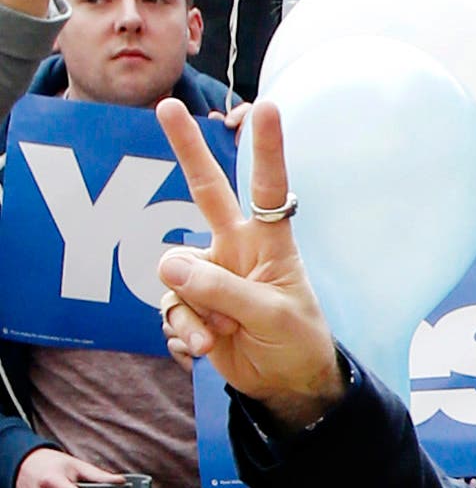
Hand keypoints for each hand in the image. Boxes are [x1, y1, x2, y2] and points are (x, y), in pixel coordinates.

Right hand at [151, 100, 346, 430]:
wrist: (286, 383)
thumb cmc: (296, 340)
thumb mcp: (273, 317)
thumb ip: (225, 292)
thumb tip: (170, 267)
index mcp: (270, 243)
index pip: (269, 189)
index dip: (267, 150)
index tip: (268, 107)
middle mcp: (235, 248)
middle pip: (205, 190)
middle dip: (186, 148)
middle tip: (166, 105)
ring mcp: (210, 273)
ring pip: (175, 275)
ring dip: (193, 312)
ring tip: (222, 336)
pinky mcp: (190, 303)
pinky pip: (169, 308)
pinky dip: (184, 332)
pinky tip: (206, 348)